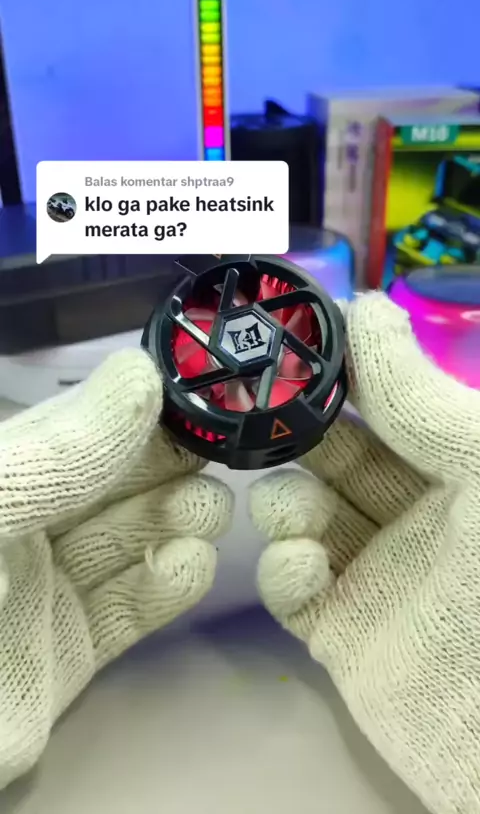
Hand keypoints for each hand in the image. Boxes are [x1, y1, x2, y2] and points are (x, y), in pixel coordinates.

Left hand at [0, 350, 232, 789]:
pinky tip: (196, 560)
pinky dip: (166, 587)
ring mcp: (46, 596)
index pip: (74, 432)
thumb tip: (141, 371)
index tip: (193, 397)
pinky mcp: (68, 659)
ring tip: (212, 507)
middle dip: (164, 467)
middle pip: (108, 489)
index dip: (132, 413)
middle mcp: (23, 531)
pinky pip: (127, 613)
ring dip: (174, 521)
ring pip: (125, 546)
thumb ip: (59, 452)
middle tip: (217, 454)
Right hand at [249, 293, 479, 813]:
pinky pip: (294, 590)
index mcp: (460, 471)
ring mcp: (376, 576)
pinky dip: (286, 570)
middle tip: (257, 417)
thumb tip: (366, 308)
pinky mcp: (343, 634)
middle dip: (300, 436)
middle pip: (338, 457)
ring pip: (306, 516)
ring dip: (286, 502)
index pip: (391, 407)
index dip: (346, 372)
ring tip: (293, 509)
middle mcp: (418, 518)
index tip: (291, 343)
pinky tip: (303, 566)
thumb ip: (423, 397)